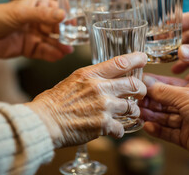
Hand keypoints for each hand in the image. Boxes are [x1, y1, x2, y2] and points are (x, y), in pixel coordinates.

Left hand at [0, 0, 72, 60]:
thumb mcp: (21, 12)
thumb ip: (43, 15)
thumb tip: (63, 15)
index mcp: (36, 6)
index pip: (56, 10)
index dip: (66, 17)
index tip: (76, 23)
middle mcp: (37, 20)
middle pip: (56, 27)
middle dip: (65, 33)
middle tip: (75, 39)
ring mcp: (34, 34)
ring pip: (51, 40)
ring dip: (60, 45)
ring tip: (69, 50)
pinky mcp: (29, 48)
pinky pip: (44, 51)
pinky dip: (51, 54)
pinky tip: (59, 55)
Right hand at [27, 52, 147, 147]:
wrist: (44, 122)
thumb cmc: (53, 102)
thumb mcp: (72, 80)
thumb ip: (90, 79)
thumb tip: (103, 79)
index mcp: (90, 74)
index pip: (120, 62)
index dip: (136, 59)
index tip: (143, 58)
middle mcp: (100, 88)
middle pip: (134, 84)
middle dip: (141, 89)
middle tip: (140, 92)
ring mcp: (103, 106)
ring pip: (131, 108)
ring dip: (132, 111)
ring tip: (128, 114)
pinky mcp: (103, 125)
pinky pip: (121, 128)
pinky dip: (119, 130)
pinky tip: (113, 130)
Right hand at [139, 73, 188, 167]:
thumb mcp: (185, 96)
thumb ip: (164, 91)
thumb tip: (147, 83)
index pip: (166, 85)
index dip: (151, 84)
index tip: (137, 83)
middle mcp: (187, 105)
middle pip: (162, 102)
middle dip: (149, 101)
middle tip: (134, 100)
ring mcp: (185, 121)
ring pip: (162, 117)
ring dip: (150, 115)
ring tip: (138, 113)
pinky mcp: (183, 137)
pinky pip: (166, 132)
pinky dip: (156, 129)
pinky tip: (148, 126)